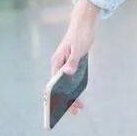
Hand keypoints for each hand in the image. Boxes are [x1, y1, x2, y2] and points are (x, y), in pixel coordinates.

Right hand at [49, 0, 97, 114]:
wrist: (83, 24)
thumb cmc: (80, 35)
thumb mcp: (79, 49)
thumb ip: (73, 61)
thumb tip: (67, 73)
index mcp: (57, 61)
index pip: (53, 83)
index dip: (56, 96)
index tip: (59, 107)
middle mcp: (57, 64)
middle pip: (58, 86)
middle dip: (65, 100)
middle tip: (75, 112)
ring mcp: (63, 64)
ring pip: (64, 84)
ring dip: (70, 95)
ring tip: (79, 107)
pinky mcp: (69, 64)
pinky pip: (69, 80)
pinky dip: (73, 88)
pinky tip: (78, 94)